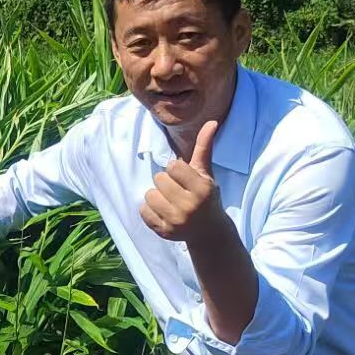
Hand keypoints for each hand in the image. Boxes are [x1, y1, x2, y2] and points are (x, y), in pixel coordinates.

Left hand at [140, 119, 222, 243]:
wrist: (209, 232)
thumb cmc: (206, 196)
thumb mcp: (206, 173)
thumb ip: (204, 147)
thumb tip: (211, 122)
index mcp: (201, 189)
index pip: (173, 166)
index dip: (176, 170)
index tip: (185, 179)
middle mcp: (189, 207)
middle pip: (159, 179)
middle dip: (166, 183)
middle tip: (178, 192)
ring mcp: (175, 221)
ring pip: (149, 195)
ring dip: (157, 196)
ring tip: (170, 202)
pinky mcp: (164, 232)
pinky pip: (143, 211)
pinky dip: (150, 210)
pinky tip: (164, 212)